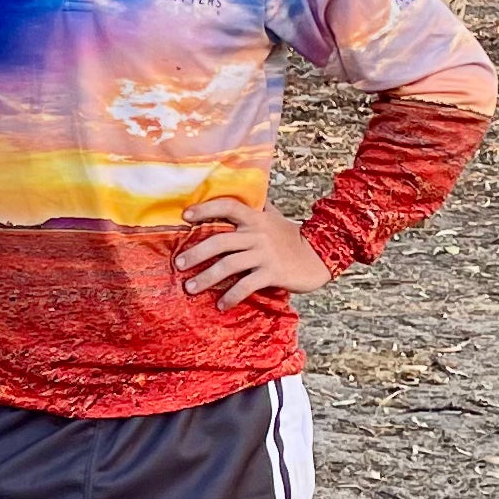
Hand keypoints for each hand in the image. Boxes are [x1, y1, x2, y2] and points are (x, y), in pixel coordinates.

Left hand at [176, 197, 329, 304]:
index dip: (205, 209)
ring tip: (190, 288)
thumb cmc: (291, 238)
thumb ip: (257, 208)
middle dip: (195, 253)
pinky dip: (231, 296)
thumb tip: (244, 194)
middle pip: (219, 241)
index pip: (227, 206)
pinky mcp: (272, 273)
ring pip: (228, 265)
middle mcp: (257, 234)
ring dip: (206, 278)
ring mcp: (264, 254)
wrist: (320, 256)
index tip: (185, 216)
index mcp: (255, 218)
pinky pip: (246, 286)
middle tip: (179, 264)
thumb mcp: (274, 218)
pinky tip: (221, 305)